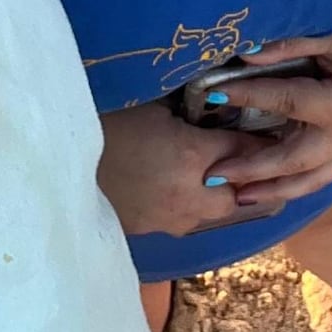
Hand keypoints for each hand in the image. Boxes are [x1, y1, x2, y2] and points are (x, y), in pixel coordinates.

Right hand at [96, 100, 272, 237]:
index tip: (271, 129)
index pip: (243, 148)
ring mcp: (170, 217)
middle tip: (244, 156)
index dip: (259, 137)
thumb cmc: (106, 123)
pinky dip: (190, 203)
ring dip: (219, 193)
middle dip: (245, 175)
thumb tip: (217, 103)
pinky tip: (179, 186)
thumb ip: (189, 110)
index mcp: (191, 155)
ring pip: (213, 211)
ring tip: (213, 172)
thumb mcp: (151, 106)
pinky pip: (184, 218)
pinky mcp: (150, 229)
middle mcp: (189, 193)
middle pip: (238, 192)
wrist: (60, 163)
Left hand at [207, 0, 331, 207]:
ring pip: (312, 181)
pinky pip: (325, 177)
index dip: (248, 97)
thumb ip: (291, 47)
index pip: (286, 103)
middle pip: (294, 160)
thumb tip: (245, 54)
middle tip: (214, 174)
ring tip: (238, 198)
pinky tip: (273, 192)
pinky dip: (298, 188)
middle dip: (253, 169)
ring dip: (274, 191)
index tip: (213, 94)